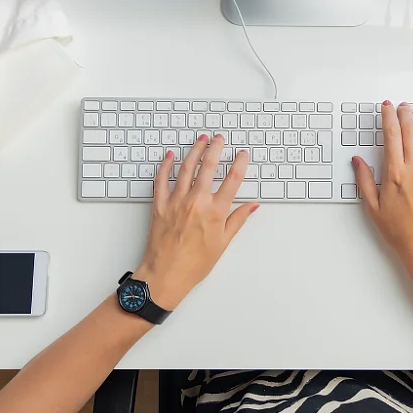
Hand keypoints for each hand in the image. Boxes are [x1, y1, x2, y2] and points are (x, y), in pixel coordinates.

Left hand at [135, 134, 257, 310]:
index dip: (240, 164)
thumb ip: (237, 220)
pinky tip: (171, 155)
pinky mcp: (160, 205)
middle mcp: (196, 202)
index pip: (232, 180)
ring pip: (186, 168)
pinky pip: (162, 180)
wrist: (166, 274)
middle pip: (209, 167)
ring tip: (201, 139)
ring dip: (195, 151)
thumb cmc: (194, 263)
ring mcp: (176, 201)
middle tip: (220, 138)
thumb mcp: (223, 242)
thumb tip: (252, 205)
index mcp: (215, 212)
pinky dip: (166, 165)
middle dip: (216, 149)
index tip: (243, 154)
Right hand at [352, 101, 412, 291]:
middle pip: (410, 132)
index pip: (391, 136)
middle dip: (404, 114)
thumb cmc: (399, 231)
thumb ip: (364, 181)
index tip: (386, 108)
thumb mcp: (372, 207)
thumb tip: (357, 161)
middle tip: (401, 106)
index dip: (388, 117)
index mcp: (395, 174)